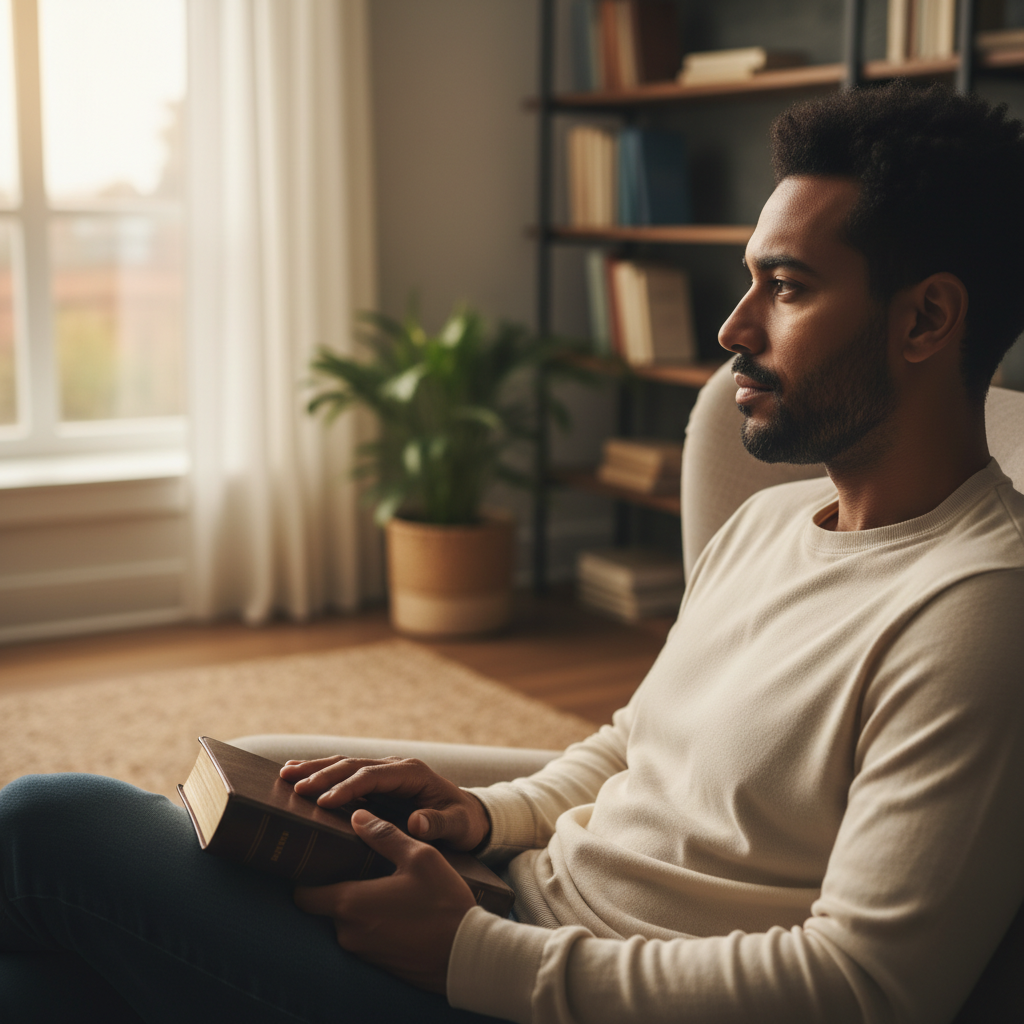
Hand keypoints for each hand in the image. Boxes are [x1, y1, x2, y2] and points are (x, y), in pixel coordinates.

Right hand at [280, 755, 490, 850]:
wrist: (470, 815)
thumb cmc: (463, 822)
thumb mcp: (458, 825)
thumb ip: (439, 824)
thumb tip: (416, 822)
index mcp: (411, 773)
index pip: (373, 776)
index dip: (348, 787)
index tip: (324, 801)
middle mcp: (395, 767)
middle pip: (353, 765)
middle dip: (322, 775)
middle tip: (293, 787)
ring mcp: (384, 772)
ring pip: (345, 765)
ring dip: (315, 769)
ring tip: (284, 775)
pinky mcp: (376, 781)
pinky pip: (345, 773)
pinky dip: (321, 772)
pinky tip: (297, 772)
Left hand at [293, 809, 476, 992]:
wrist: (466, 955)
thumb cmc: (443, 903)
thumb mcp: (420, 858)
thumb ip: (385, 836)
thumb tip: (357, 815)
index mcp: (351, 903)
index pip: (302, 894)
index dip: (306, 875)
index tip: (317, 858)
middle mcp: (348, 931)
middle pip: (325, 905)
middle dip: (335, 885)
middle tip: (354, 862)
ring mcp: (362, 951)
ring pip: (345, 921)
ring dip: (356, 904)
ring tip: (379, 881)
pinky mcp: (377, 963)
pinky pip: (363, 936)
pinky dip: (371, 921)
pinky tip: (394, 906)